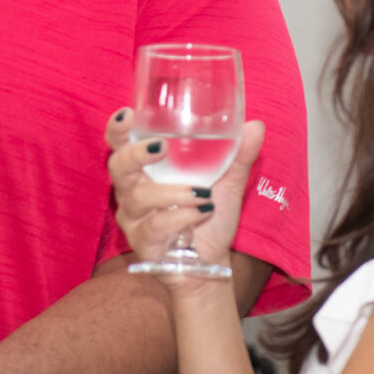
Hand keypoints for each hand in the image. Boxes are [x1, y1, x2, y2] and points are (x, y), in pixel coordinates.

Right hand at [107, 111, 265, 284]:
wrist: (210, 259)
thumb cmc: (208, 214)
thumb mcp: (227, 182)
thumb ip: (237, 155)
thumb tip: (255, 126)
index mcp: (145, 168)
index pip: (120, 143)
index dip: (118, 128)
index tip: (128, 114)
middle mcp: (131, 189)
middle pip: (118, 166)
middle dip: (136, 153)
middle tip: (160, 146)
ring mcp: (133, 217)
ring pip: (139, 197)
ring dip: (173, 192)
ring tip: (203, 194)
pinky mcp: (141, 242)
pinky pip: (155, 225)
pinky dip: (182, 216)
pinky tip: (202, 213)